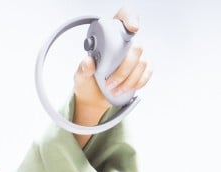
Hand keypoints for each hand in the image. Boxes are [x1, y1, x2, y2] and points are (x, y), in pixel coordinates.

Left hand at [72, 8, 150, 123]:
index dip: (131, 18)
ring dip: (128, 80)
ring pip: (142, 62)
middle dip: (124, 68)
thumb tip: (88, 62)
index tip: (132, 28)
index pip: (124, 17)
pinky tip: (125, 89)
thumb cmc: (87, 82)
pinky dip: (137, 82)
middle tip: (109, 83)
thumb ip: (83, 69)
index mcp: (108, 37)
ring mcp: (135, 55)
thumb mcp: (80, 76)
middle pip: (136, 46)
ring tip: (113, 89)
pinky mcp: (143, 68)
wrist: (94, 99)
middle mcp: (125, 43)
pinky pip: (147, 72)